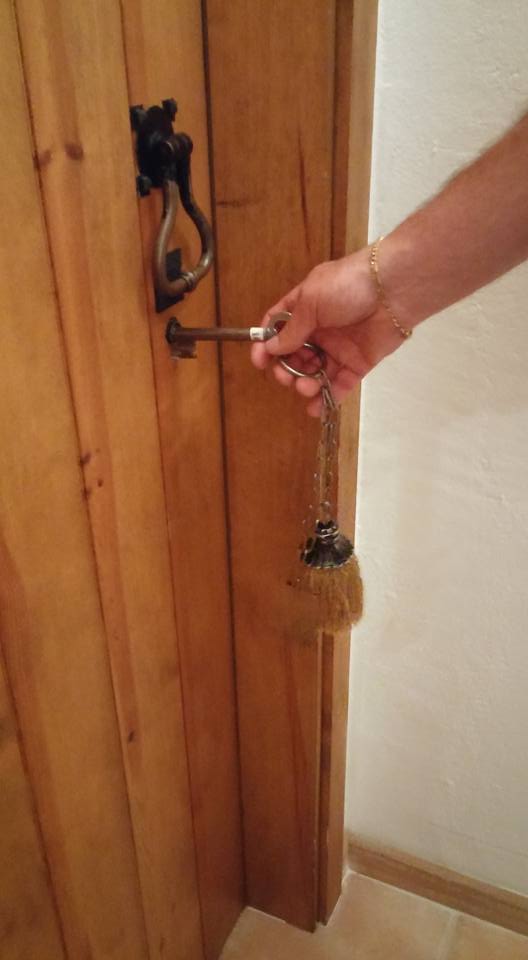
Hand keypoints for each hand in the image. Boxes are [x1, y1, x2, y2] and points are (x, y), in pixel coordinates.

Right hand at [251, 247, 406, 415]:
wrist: (392, 291)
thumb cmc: (347, 286)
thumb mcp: (311, 302)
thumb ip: (292, 330)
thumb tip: (271, 349)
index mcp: (305, 309)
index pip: (278, 328)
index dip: (266, 345)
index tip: (259, 363)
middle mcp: (319, 330)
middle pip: (294, 355)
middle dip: (286, 369)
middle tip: (286, 378)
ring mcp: (338, 348)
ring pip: (315, 372)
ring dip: (305, 384)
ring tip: (305, 388)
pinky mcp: (357, 364)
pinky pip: (339, 384)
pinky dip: (327, 397)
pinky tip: (316, 408)